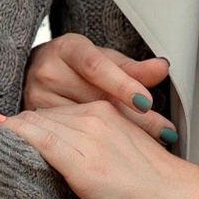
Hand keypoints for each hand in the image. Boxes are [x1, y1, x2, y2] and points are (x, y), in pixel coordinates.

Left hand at [0, 100, 198, 198]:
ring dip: (3, 129)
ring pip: (34, 125)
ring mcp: (87, 136)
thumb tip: (69, 162)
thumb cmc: (157, 186)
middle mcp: (92, 117)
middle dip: (5, 125)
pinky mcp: (83, 160)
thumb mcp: (123, 156)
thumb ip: (95, 150)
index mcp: (103, 113)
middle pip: (37, 116)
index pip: (51, 114)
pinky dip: (13, 136)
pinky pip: (39, 141)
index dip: (20, 123)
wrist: (182, 195)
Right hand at [23, 34, 174, 145]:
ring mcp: (37, 98)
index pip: (95, 66)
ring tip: (151, 143)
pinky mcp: (33, 122)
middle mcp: (48, 71)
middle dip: (134, 117)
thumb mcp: (104, 60)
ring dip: (121, 134)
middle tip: (165, 131)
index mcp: (67, 48)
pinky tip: (122, 150)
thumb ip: (132, 68)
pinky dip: (100, 143)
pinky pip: (71, 136)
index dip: (122, 84)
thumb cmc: (76, 65)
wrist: (37, 73)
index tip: (146, 102)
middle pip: (94, 98)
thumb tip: (162, 68)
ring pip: (84, 122)